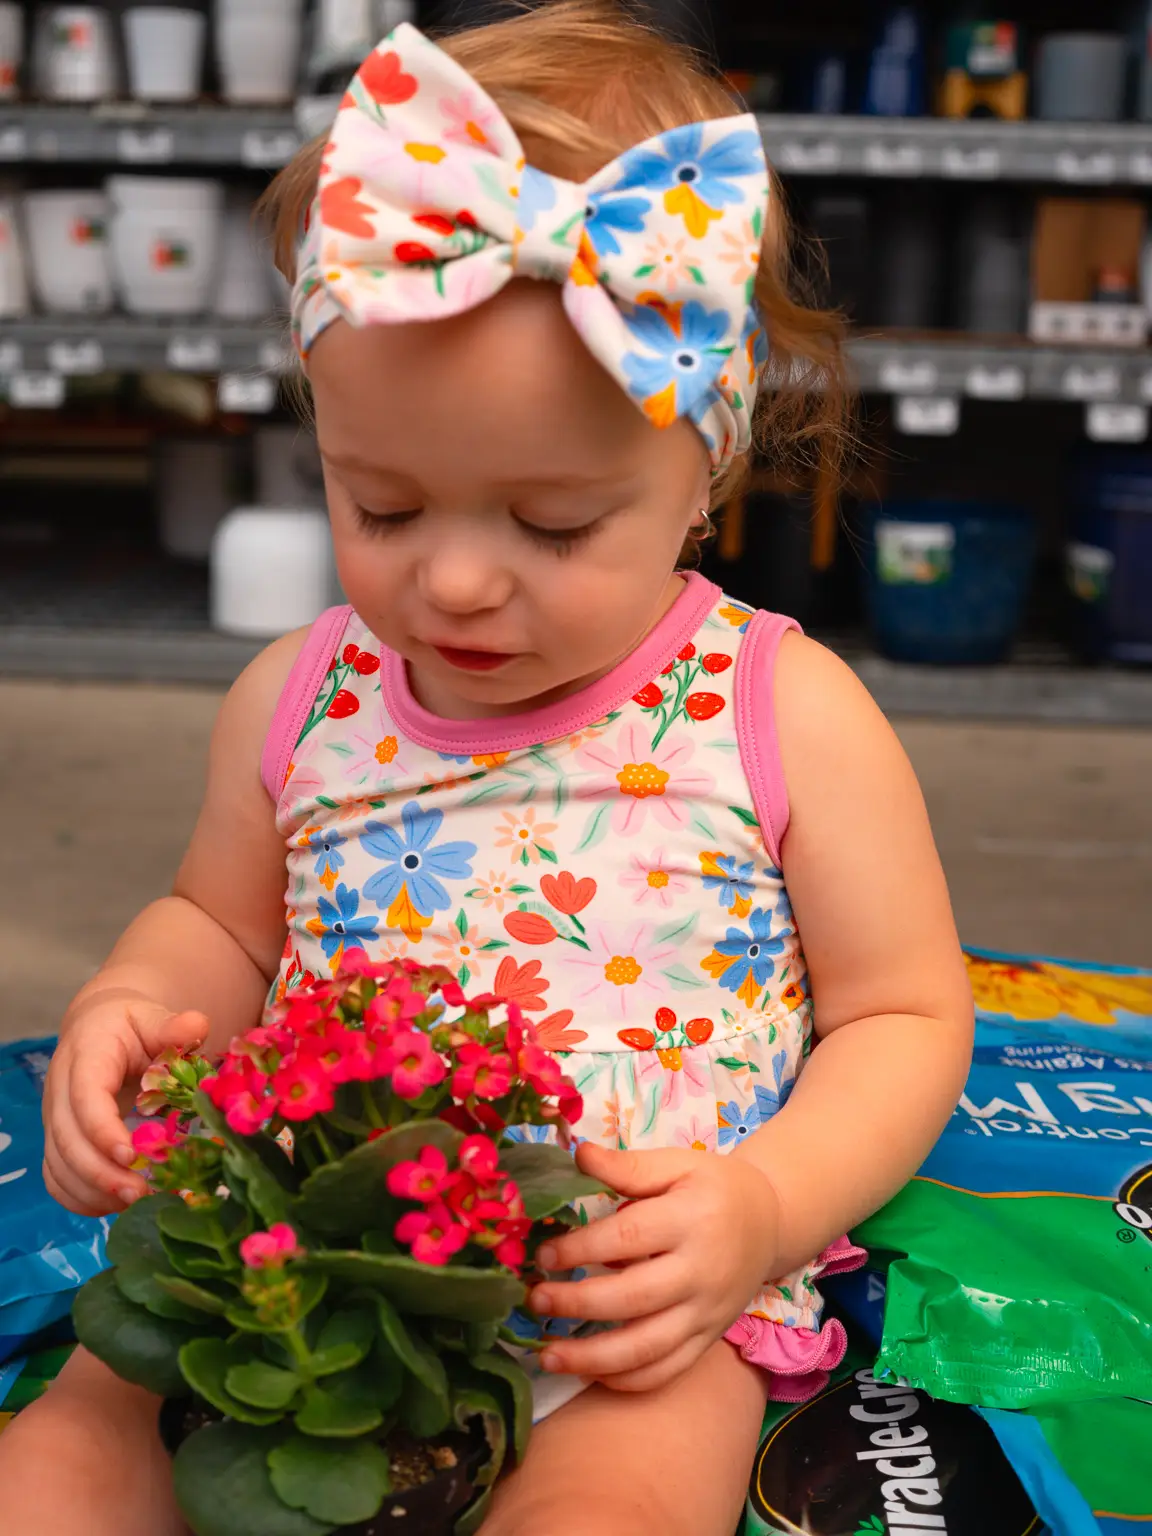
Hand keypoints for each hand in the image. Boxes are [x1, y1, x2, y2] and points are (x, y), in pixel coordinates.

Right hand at [42, 991, 206, 1215]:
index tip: (133, 1155)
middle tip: (140, 1194)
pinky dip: (81, 1198)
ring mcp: (54, 1118)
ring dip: (93, 1191)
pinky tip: (116, 1205)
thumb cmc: (130, 1026)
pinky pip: (57, 1177)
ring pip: (59, 1165)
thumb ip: (172, 1026)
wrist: (99, 1029)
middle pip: (68, 1140)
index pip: (85, 1097)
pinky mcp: (58, 1140)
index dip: (104, 1130)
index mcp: (84, 1056)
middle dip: (101, 1174)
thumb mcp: (151, 1017)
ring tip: (136, 1203)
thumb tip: (198, 1026)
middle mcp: (60, 1090)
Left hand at [528, 1142, 780, 1393]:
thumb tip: (577, 1153)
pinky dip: (627, 1381)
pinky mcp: (708, 1338)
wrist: (770, 1222)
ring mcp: (706, 1313)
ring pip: (648, 1349)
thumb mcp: (677, 1164)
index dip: (582, 1249)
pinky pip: (668, 1371)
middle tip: (534, 1300)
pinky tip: (590, 1373)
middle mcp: (701, 1272)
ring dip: (593, 1359)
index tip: (544, 1254)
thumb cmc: (713, 1187)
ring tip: (548, 1355)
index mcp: (692, 1219)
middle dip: (578, 1304)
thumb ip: (628, 1166)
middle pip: (634, 1299)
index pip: (630, 1238)